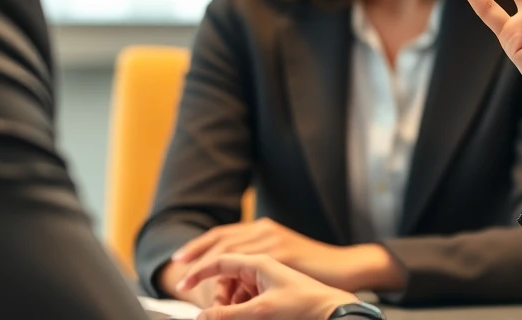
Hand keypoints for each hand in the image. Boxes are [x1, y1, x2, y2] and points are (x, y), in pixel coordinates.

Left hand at [170, 218, 399, 294]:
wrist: (342, 269)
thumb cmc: (313, 271)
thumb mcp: (280, 264)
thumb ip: (258, 266)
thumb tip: (234, 281)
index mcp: (263, 230)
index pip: (222, 234)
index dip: (198, 246)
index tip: (178, 260)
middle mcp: (265, 230)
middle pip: (220, 239)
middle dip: (195, 258)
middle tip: (179, 277)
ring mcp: (273, 239)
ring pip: (229, 250)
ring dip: (206, 268)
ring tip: (192, 285)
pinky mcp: (282, 252)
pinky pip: (246, 263)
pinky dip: (228, 277)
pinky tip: (220, 291)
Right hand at [177, 253, 357, 319]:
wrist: (334, 311)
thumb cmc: (303, 306)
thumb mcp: (261, 311)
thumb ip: (228, 314)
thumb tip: (201, 317)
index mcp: (259, 261)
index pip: (219, 260)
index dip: (198, 271)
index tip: (181, 285)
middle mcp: (263, 264)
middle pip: (225, 276)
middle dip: (218, 295)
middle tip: (219, 313)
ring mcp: (268, 276)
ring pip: (236, 288)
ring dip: (230, 303)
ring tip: (237, 315)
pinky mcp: (273, 289)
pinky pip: (248, 295)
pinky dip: (242, 305)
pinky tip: (249, 315)